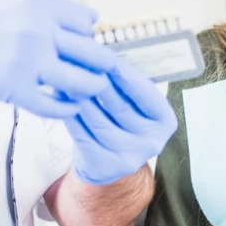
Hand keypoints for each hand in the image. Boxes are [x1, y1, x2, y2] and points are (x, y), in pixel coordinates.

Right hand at [0, 0, 116, 118]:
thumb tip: (90, 21)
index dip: (88, 36)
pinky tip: (70, 106)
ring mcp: (27, 61)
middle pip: (95, 54)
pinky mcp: (12, 88)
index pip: (88, 25)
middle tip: (102, 71)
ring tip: (90, 89)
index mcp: (42, 5)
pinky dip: (68, 109)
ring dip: (91, 88)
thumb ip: (52, 5)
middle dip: (103, 64)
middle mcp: (39, 32)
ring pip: (82, 83)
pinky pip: (53, 106)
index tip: (81, 45)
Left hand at [67, 60, 177, 183]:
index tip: (109, 60)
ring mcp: (130, 157)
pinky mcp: (105, 166)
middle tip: (81, 65)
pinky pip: (83, 136)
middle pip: (121, 108)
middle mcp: (152, 143)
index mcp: (165, 122)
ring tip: (67, 80)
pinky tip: (60, 100)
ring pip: (99, 122)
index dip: (126, 77)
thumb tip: (103, 58)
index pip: (146, 95)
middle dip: (99, 84)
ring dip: (81, 99)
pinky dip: (70, 116)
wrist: (107, 161)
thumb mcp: (133, 102)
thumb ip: (125, 84)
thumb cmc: (120, 121)